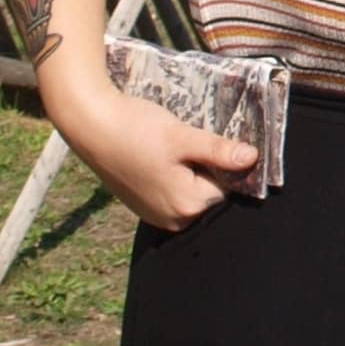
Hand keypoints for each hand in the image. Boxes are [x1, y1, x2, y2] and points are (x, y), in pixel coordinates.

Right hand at [66, 88, 260, 231]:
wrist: (92, 126)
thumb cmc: (137, 129)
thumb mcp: (183, 137)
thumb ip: (219, 151)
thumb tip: (252, 159)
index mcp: (186, 206)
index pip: (228, 187)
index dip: (224, 161)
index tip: (207, 142)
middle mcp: (173, 219)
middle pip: (210, 191)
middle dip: (207, 167)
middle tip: (187, 143)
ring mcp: (156, 214)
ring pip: (192, 190)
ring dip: (190, 169)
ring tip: (171, 148)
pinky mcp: (144, 205)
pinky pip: (173, 192)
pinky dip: (174, 174)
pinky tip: (160, 156)